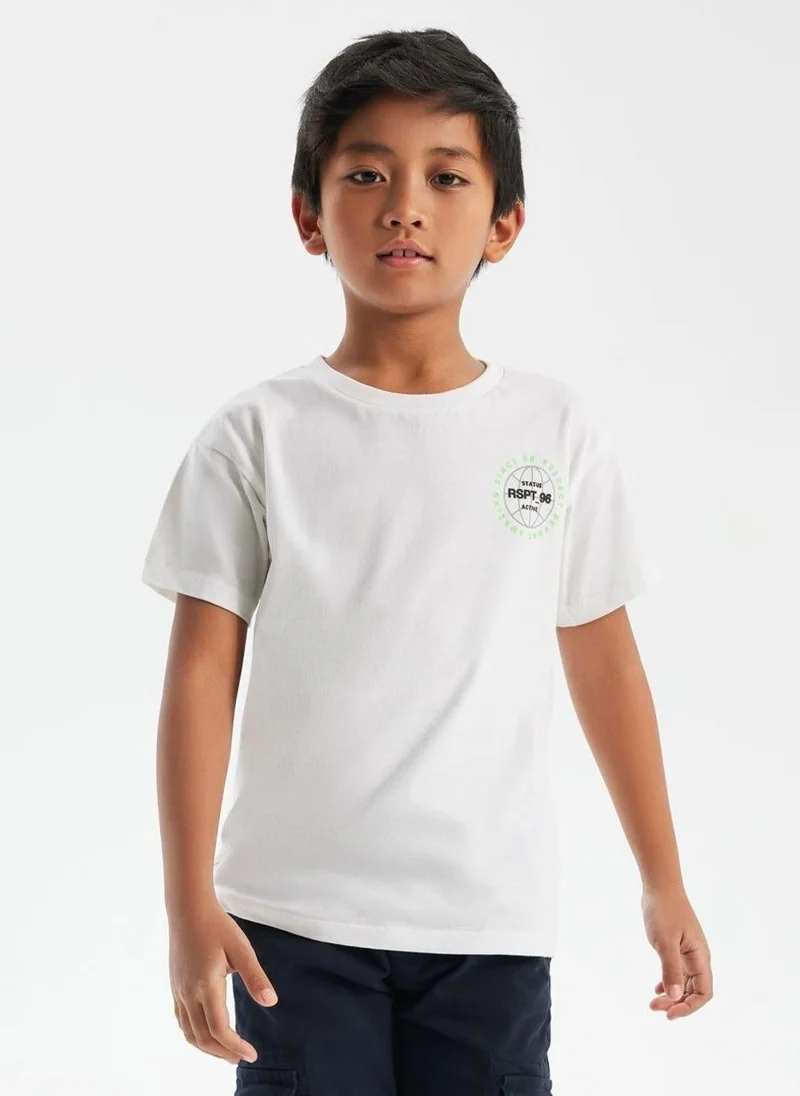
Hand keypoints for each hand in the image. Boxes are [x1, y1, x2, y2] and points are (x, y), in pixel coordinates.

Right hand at [168, 899, 278, 1063]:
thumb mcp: (241, 948)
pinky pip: (182, 1020)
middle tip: (242, 1058)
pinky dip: (194, 1035)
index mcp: (206, 986)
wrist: (187, 909)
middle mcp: (188, 993)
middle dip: (223, 1052)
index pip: (219, 1029)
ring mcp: (179, 991)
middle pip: (203, 1037)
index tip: (251, 1055)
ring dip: (207, 1047)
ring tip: (227, 1051)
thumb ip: (255, 977)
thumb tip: (270, 1002)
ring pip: (189, 1032)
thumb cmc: (216, 925)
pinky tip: (206, 1033)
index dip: (235, 1046)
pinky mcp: (175, 986)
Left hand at [641, 883, 712, 1019]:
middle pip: (693, 991)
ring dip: (672, 995)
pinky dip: (669, 983)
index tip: (670, 1013)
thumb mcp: (665, 942)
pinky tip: (657, 989)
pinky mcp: (677, 947)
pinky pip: (678, 972)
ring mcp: (687, 952)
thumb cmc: (664, 911)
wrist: (660, 886)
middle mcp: (697, 957)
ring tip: (653, 1002)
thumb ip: (670, 969)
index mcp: (699, 957)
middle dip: (677, 1003)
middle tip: (654, 1007)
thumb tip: (674, 997)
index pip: (703, 992)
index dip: (690, 1006)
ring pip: (684, 983)